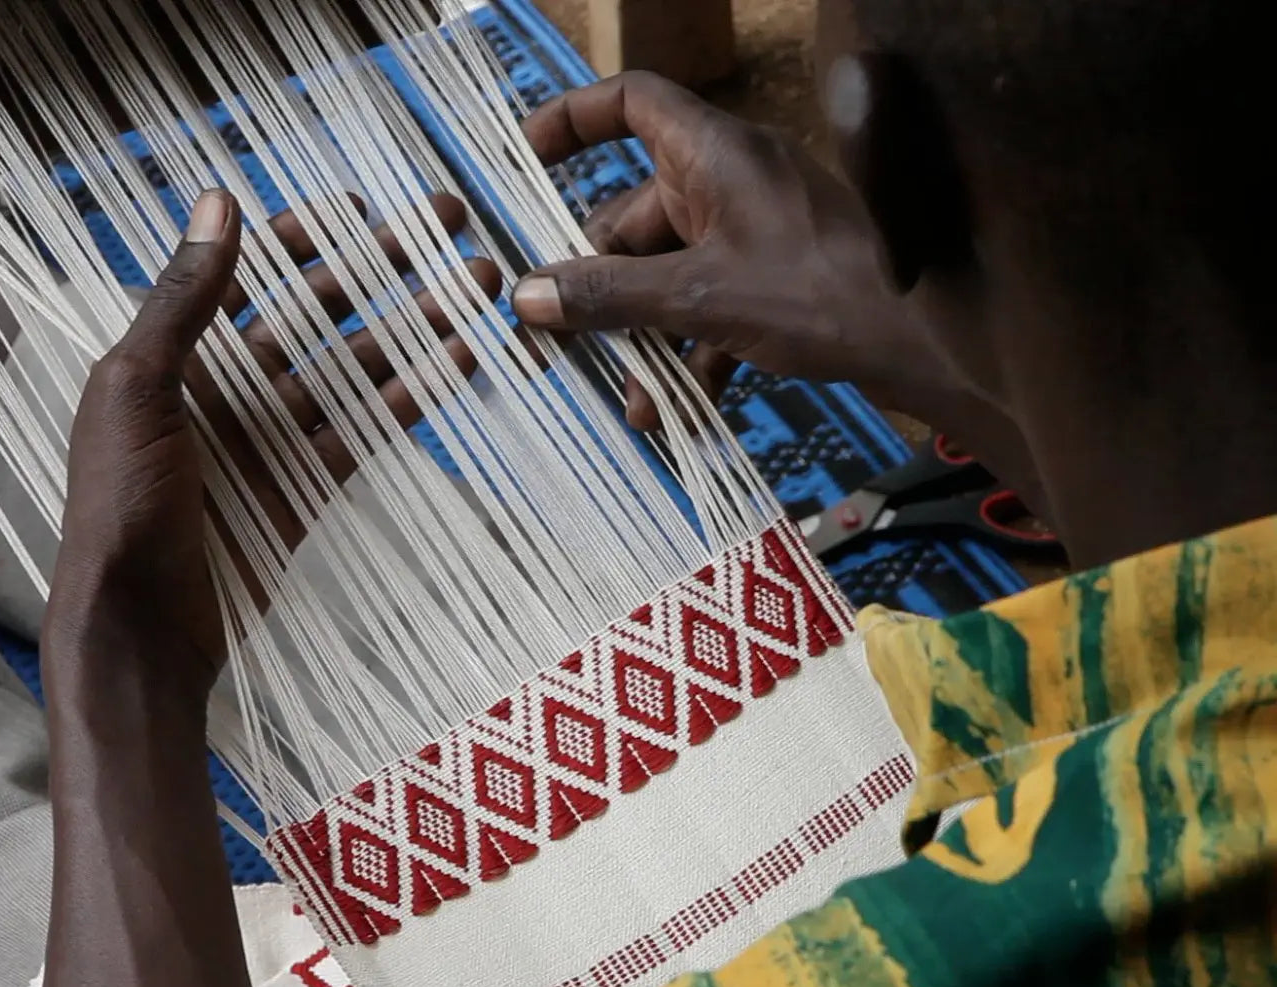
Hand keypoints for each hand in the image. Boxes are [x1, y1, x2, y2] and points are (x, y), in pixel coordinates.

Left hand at [47, 189, 489, 701]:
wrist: (136, 627)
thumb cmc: (118, 504)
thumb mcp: (136, 389)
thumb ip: (181, 299)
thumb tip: (219, 200)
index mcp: (174, 355)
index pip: (244, 276)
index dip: (299, 239)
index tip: (360, 208)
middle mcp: (226, 387)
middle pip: (314, 311)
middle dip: (379, 269)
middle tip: (445, 230)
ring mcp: (270, 438)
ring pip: (352, 366)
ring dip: (412, 326)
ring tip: (474, 290)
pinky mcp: (306, 486)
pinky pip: (365, 428)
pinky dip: (410, 395)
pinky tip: (458, 360)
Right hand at [510, 72, 942, 427]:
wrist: (933, 345)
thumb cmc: (821, 296)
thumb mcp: (699, 298)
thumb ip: (609, 296)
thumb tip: (525, 297)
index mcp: (714, 153)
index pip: (631, 102)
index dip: (572, 121)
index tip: (523, 163)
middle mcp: (732, 182)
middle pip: (633, 216)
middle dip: (597, 286)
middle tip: (557, 341)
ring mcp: (755, 232)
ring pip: (668, 274)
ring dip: (640, 336)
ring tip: (626, 401)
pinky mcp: (775, 281)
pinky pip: (708, 306)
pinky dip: (687, 353)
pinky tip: (671, 413)